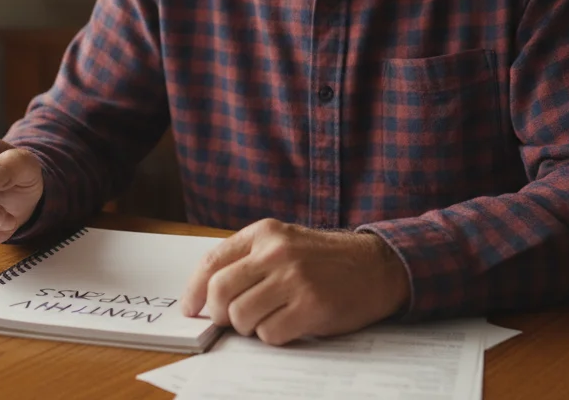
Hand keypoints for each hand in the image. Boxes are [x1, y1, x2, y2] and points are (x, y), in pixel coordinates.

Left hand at [180, 218, 409, 345]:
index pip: (212, 261)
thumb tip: (208, 295)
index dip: (194, 290)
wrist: (377, 266)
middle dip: (219, 314)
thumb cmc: (326, 260)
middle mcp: (276, 252)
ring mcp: (294, 278)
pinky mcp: (311, 306)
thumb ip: (249, 260)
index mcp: (265, 232)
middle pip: (220, 292)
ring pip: (241, 316)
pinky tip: (290, 324)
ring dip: (249, 327)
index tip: (190, 308)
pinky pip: (269, 333)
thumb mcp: (284, 243)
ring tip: (269, 319)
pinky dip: (273, 336)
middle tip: (231, 320)